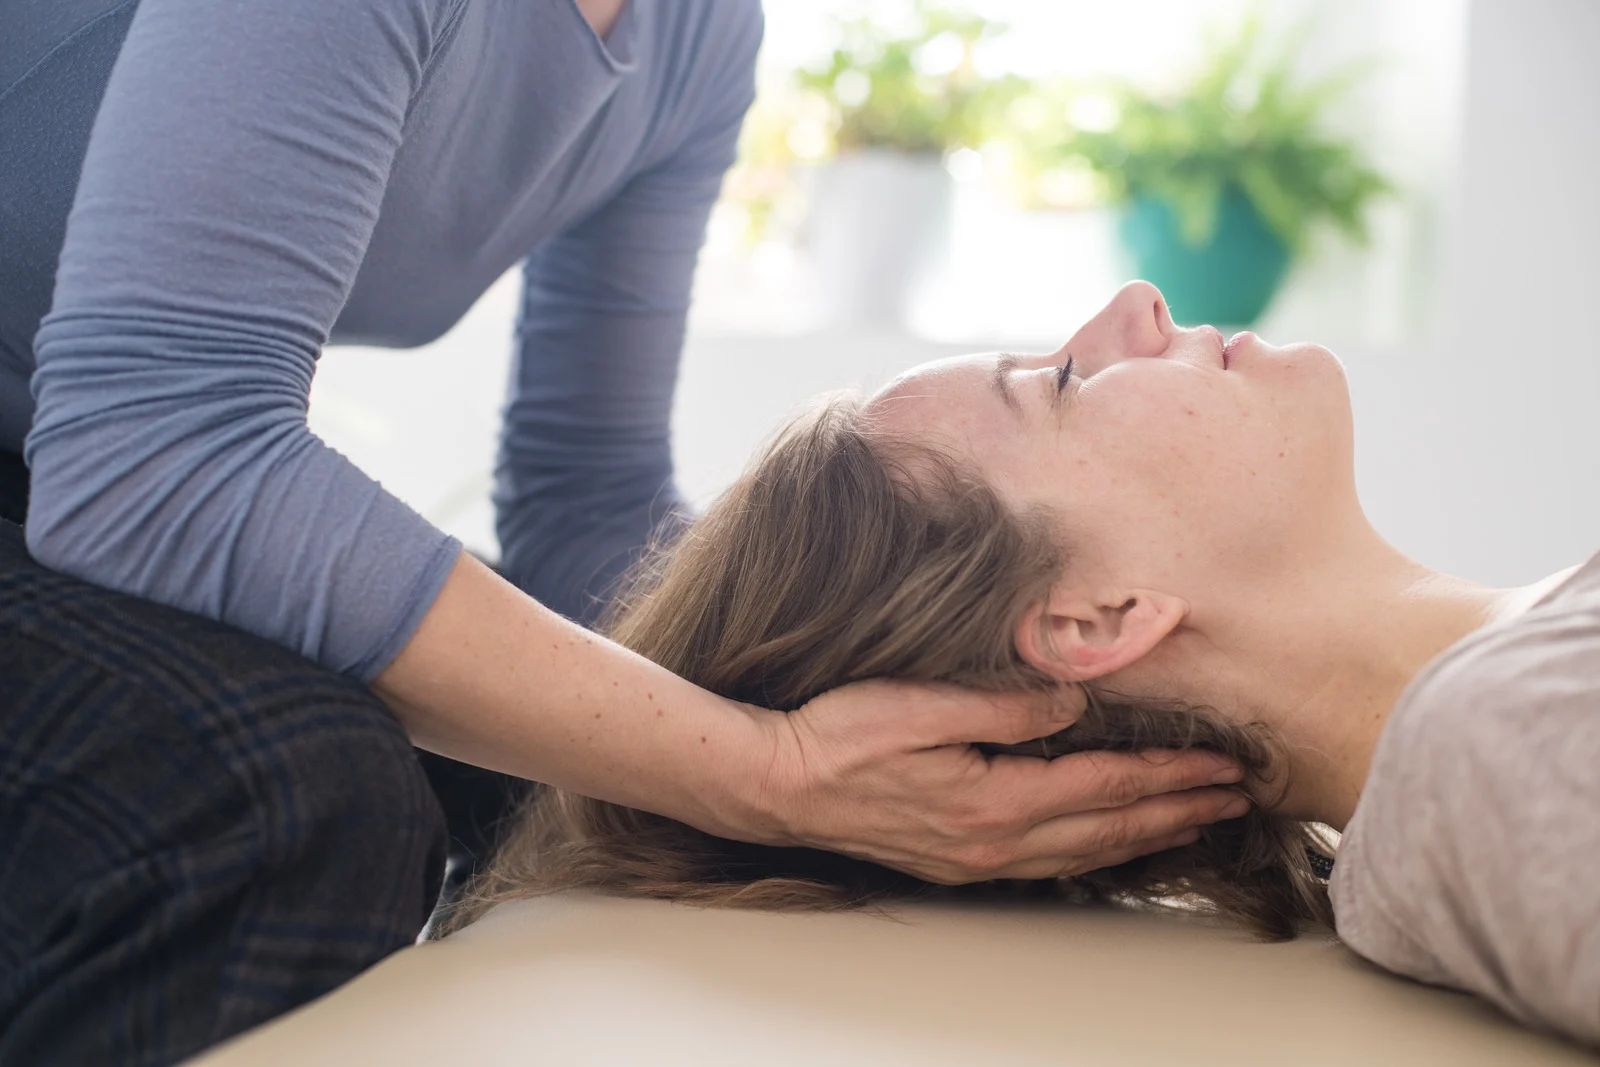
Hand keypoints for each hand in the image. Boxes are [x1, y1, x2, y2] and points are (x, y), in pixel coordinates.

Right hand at [745, 678, 1249, 884]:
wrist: (778, 785)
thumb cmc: (841, 736)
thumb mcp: (924, 705)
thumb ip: (1007, 706)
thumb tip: (1077, 699)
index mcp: (995, 800)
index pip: (1106, 786)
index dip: (1169, 774)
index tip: (1221, 764)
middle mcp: (996, 842)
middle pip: (1110, 829)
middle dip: (1178, 811)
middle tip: (1236, 799)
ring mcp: (978, 859)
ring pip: (1086, 854)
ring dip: (1147, 836)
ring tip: (1193, 821)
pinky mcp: (960, 861)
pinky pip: (1051, 862)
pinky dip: (1097, 851)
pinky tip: (1111, 843)